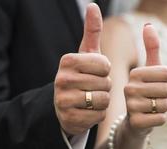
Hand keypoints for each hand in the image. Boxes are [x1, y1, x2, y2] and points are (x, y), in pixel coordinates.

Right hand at [54, 3, 110, 134]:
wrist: (65, 105)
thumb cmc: (81, 75)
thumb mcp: (86, 54)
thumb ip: (91, 31)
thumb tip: (93, 5)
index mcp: (67, 60)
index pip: (105, 65)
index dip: (106, 70)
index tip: (96, 72)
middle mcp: (61, 79)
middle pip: (105, 83)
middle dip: (105, 87)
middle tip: (93, 87)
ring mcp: (63, 101)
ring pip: (103, 100)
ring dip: (103, 101)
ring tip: (91, 98)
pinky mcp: (69, 119)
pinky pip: (99, 116)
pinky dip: (98, 114)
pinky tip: (88, 111)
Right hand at [124, 24, 166, 135]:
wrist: (135, 120)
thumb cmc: (146, 91)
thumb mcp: (151, 70)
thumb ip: (151, 48)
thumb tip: (148, 25)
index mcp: (134, 74)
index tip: (156, 85)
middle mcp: (129, 89)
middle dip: (166, 96)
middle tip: (154, 98)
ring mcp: (131, 107)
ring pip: (165, 105)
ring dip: (163, 108)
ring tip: (151, 107)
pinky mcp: (136, 122)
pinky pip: (161, 118)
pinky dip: (160, 119)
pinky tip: (150, 118)